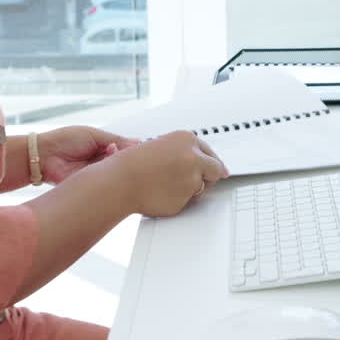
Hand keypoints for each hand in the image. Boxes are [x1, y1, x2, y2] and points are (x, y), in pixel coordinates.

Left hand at [37, 126, 140, 184]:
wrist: (44, 155)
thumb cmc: (66, 140)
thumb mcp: (94, 135)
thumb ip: (116, 139)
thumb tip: (137, 141)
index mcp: (102, 147)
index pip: (123, 150)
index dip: (131, 150)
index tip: (139, 148)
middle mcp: (101, 162)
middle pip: (121, 162)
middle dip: (124, 157)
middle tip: (123, 151)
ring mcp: (96, 174)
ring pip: (114, 172)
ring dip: (114, 164)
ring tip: (110, 153)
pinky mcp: (90, 185)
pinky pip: (105, 184)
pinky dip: (107, 176)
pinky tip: (106, 168)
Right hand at [114, 131, 229, 217]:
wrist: (121, 180)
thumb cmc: (134, 164)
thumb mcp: (161, 147)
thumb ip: (184, 153)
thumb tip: (203, 163)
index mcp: (186, 138)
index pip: (209, 152)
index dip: (212, 162)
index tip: (218, 169)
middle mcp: (193, 156)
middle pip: (215, 169)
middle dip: (210, 176)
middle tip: (198, 181)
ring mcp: (192, 177)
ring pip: (200, 187)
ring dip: (189, 189)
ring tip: (164, 184)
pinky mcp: (186, 197)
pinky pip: (187, 201)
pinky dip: (177, 200)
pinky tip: (161, 193)